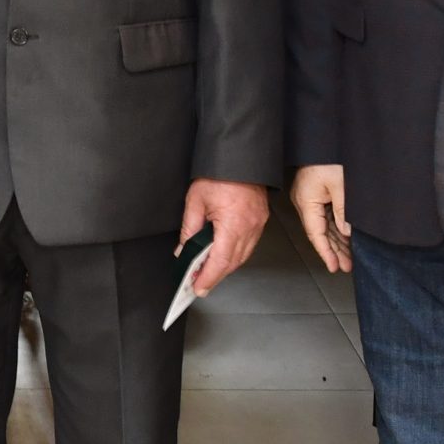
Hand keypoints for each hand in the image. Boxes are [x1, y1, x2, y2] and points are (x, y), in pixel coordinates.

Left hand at [178, 177, 268, 295]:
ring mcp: (258, 225)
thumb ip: (189, 229)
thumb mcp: (196, 201)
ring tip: (207, 272)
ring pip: (242, 256)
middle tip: (199, 284)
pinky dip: (235, 255)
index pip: (221, 260)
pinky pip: (248, 245)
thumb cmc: (219, 174)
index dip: (209, 277)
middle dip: (215, 276)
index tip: (199, 288)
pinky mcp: (260, 220)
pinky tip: (223, 256)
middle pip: (233, 262)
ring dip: (225, 267)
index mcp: (234, 223)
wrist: (240, 155)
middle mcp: (250, 227)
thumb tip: (183, 250)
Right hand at [290, 164, 350, 272]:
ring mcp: (310, 199)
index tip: (333, 267)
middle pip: (320, 233)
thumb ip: (343, 210)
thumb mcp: (340, 185)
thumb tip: (346, 232)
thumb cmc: (328, 157)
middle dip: (333, 251)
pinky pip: (326, 217)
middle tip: (345, 266)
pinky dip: (336, 229)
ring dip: (336, 242)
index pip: (316, 233)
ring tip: (347, 258)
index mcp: (307, 202)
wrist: (322, 139)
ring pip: (324, 226)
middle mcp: (305, 203)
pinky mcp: (316, 194)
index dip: (325, 252)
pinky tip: (344, 239)